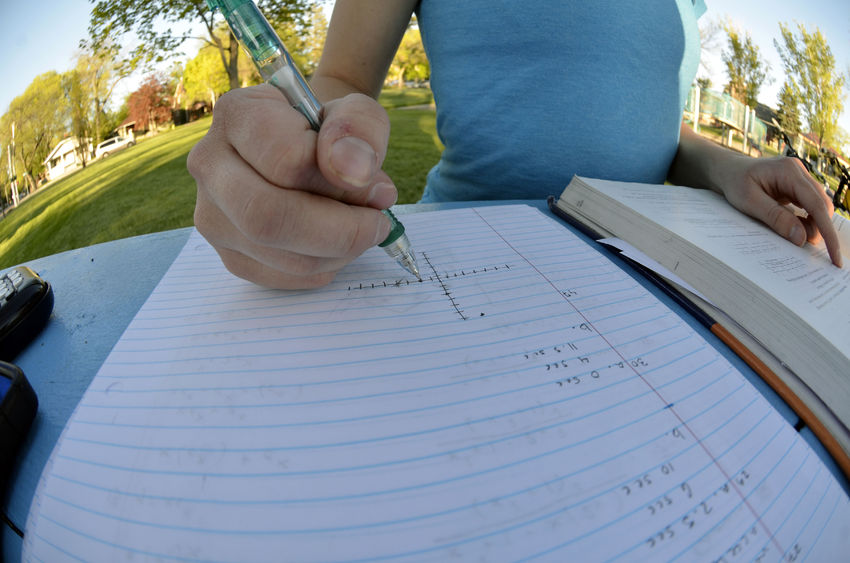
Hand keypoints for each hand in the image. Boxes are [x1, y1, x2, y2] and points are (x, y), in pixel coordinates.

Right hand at [188, 84, 396, 288]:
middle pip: (267, 218)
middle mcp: (210, 165)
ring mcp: (212, 215)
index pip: (286, 160)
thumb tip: (355, 172)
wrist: (304, 149)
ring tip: (359, 228)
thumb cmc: (328, 131)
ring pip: (279, 255)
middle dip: (340, 231)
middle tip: (377, 223)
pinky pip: (282, 278)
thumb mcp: (356, 113)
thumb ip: (360, 129)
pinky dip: (323, 268)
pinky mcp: (229, 255)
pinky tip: (335, 245)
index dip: (342, 182)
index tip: (375, 185)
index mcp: (237, 115)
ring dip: (338, 252)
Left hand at [715, 155, 842, 267]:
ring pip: (817, 207)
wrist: (726, 171)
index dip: (828, 231)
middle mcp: (799, 172)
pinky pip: (808, 206)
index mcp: (789, 172)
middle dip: (821, 230)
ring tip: (798, 241)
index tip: (834, 256)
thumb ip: (776, 218)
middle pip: (822, 205)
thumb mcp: (750, 202)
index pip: (817, 205)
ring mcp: (799, 179)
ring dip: (813, 226)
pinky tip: (796, 231)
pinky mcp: (795, 187)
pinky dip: (805, 220)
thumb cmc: (734, 183)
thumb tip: (801, 238)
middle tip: (809, 252)